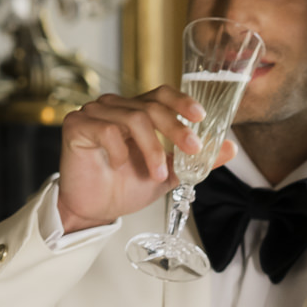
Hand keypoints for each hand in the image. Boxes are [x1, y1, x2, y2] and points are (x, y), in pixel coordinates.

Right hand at [55, 85, 233, 232]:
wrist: (93, 211)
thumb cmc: (123, 188)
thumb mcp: (167, 174)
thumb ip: (193, 160)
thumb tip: (230, 149)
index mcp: (135, 111)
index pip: (160, 95)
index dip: (181, 101)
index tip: (200, 116)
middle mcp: (114, 107)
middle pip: (151, 107)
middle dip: (176, 129)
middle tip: (193, 149)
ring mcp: (94, 113)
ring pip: (134, 119)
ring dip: (152, 149)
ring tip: (157, 174)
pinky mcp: (77, 126)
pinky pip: (107, 130)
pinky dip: (120, 151)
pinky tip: (119, 166)